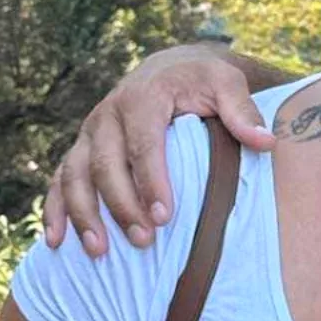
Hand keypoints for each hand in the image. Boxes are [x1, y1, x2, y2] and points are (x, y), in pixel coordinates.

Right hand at [42, 44, 275, 254]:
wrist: (171, 68)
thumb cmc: (202, 81)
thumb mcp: (226, 84)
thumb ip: (242, 110)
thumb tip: (265, 142)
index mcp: (143, 97)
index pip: (143, 143)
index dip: (151, 181)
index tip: (165, 217)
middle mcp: (107, 114)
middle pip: (104, 163)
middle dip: (121, 205)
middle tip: (143, 241)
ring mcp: (89, 133)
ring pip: (74, 174)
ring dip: (83, 214)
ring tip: (99, 252)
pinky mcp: (80, 149)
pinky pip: (58, 179)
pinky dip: (55, 210)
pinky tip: (55, 243)